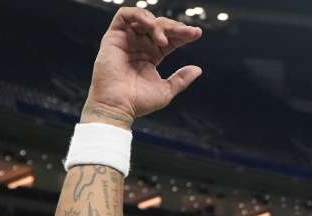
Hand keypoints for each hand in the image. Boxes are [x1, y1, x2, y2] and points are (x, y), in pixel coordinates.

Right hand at [84, 7, 202, 125]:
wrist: (118, 106)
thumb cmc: (138, 102)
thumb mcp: (166, 91)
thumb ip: (181, 79)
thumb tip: (198, 69)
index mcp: (152, 56)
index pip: (170, 38)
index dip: (183, 34)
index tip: (196, 34)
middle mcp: (140, 45)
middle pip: (160, 26)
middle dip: (174, 27)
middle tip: (185, 33)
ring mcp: (127, 40)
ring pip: (145, 19)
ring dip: (158, 24)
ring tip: (163, 40)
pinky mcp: (113, 37)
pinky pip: (124, 15)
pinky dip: (139, 15)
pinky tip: (150, 25)